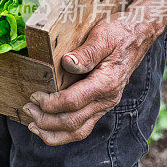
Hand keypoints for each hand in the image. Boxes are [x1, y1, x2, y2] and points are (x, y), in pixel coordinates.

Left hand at [23, 0, 166, 144]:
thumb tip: (67, 62)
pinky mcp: (100, 106)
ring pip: (78, 132)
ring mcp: (104, 105)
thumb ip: (86, 52)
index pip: (73, 102)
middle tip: (27, 108)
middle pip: (73, 122)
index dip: (50, 103)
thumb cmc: (119, 33)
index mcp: (106, 83)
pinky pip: (81, 128)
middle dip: (46, 120)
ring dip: (52, 133)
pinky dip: (62, 133)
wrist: (139, 35)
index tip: (34, 95)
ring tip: (32, 124)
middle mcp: (106, 99)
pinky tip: (45, 128)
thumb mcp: (102, 36)